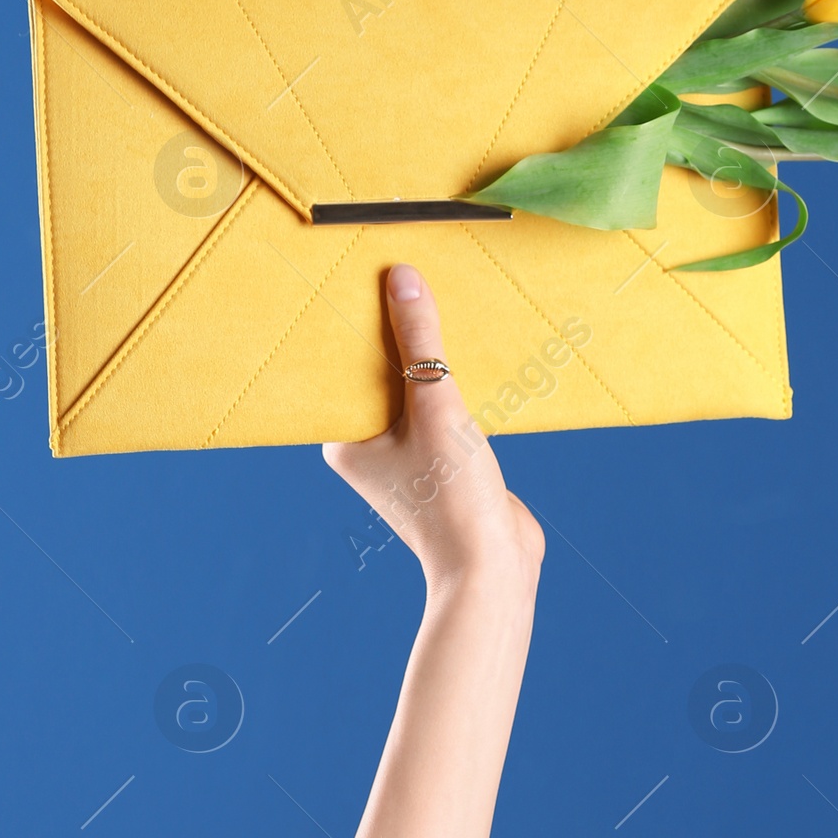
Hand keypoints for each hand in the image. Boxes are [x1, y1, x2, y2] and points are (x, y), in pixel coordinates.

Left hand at [323, 265, 543, 592]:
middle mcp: (368, 445)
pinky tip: (473, 348)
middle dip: (399, 330)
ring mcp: (406, 452)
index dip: (356, 318)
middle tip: (410, 273)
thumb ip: (420, 342)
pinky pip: (443, 404)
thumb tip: (402, 278)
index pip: (343, 364)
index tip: (368, 270)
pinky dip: (456, 380)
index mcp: (344, 438)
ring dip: (431, 354)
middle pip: (380, 370)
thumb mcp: (437, 405)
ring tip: (443, 299)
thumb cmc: (452, 496)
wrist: (494, 566)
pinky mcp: (442, 456)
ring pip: (414, 386)